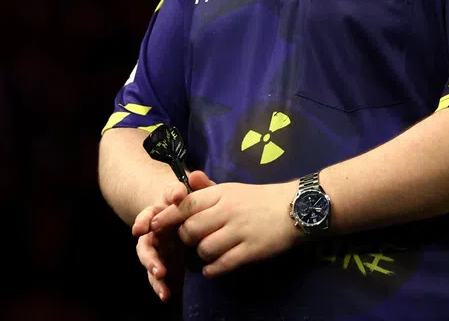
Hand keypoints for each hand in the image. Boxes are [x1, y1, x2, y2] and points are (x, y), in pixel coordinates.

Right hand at [132, 170, 214, 301]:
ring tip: (161, 277)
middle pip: (145, 242)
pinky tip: (166, 295)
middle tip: (157, 266)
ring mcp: (156, 247)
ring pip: (148, 259)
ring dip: (153, 269)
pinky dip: (159, 285)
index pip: (148, 214)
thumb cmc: (191, 201)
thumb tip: (194, 175)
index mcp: (159, 212)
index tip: (140, 228)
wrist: (187, 213)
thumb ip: (197, 185)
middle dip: (149, 254)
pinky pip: (157, 275)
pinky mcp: (162, 262)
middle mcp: (153, 230)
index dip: (143, 220)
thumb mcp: (194, 192)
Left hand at [150, 180, 300, 278]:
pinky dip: (212, 269)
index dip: (166, 217)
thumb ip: (208, 187)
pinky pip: (221, 264)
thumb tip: (187, 179)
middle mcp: (227, 211)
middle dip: (186, 239)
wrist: (295, 207)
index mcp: (221, 194)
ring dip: (201, 255)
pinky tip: (213, 267)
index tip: (152, 225)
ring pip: (204, 249)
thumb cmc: (259, 198)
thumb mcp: (233, 188)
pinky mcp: (250, 250)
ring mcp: (239, 231)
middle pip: (190, 230)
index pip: (185, 205)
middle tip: (193, 239)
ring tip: (209, 251)